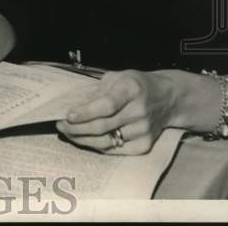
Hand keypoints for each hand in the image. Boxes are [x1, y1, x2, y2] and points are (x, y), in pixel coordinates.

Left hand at [56, 70, 177, 154]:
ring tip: (68, 133)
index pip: (106, 105)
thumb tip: (76, 106)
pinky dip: (97, 146)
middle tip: (61, 126)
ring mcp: (144, 130)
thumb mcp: (117, 77)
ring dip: (83, 139)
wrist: (167, 98)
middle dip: (77, 128)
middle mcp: (139, 111)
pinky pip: (115, 150)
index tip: (68, 116)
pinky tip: (85, 140)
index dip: (85, 112)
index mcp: (131, 89)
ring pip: (107, 141)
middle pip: (103, 126)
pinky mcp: (145, 145)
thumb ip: (97, 90)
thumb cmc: (135, 84)